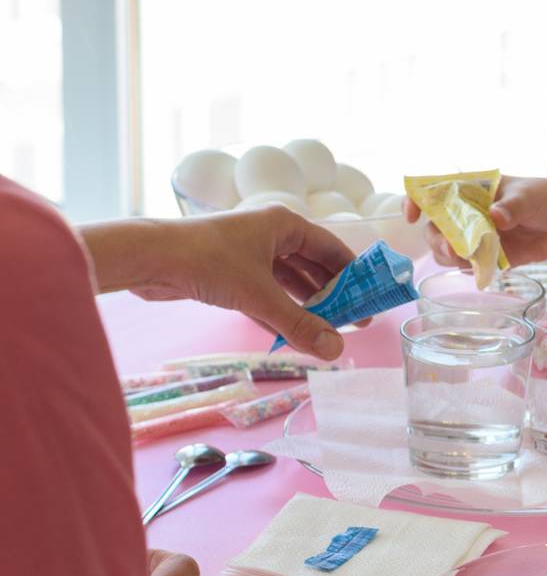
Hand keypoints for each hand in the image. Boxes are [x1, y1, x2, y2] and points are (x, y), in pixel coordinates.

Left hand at [80, 208, 355, 357]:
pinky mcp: (230, 270)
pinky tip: (289, 330)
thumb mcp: (259, 296)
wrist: (148, 258)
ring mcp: (250, 252)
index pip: (332, 249)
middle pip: (312, 265)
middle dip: (331, 294)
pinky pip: (267, 290)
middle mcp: (271, 234)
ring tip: (325, 330)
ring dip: (305, 304)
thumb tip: (336, 350)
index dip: (353, 275)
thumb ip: (299, 324)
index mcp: (285, 225)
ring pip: (288, 280)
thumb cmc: (206, 261)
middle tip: (351, 322)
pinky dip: (280, 308)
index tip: (369, 300)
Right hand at [403, 176, 546, 270]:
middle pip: (433, 226)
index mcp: (470, 189)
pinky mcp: (485, 256)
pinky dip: (468, 268)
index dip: (415, 200)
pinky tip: (481, 267)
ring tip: (467, 258)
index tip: (412, 215)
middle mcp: (465, 213)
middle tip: (451, 249)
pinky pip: (466, 265)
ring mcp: (473, 236)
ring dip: (448, 256)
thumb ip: (512, 206)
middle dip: (436, 239)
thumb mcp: (529, 196)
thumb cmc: (544, 198)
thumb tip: (496, 216)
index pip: (432, 190)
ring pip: (444, 249)